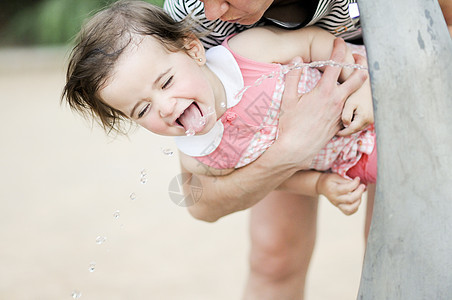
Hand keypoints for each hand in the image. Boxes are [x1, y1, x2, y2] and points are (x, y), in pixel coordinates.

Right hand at [277, 38, 367, 168]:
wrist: (297, 148)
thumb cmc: (290, 125)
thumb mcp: (288, 99)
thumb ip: (293, 76)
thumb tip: (297, 60)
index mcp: (324, 91)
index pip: (335, 64)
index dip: (338, 49)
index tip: (338, 42)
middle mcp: (337, 100)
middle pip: (358, 77)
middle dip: (360, 64)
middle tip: (356, 57)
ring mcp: (341, 112)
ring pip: (357, 93)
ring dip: (357, 81)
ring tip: (355, 74)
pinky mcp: (341, 123)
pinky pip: (351, 107)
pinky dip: (351, 99)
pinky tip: (346, 98)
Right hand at [316, 173, 365, 214]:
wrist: (321, 186)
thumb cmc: (328, 180)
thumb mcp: (335, 176)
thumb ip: (345, 180)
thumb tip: (357, 183)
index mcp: (333, 190)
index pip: (347, 188)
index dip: (355, 183)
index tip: (358, 178)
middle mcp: (335, 199)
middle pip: (350, 200)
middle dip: (359, 192)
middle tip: (363, 186)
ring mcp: (337, 205)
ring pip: (350, 208)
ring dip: (358, 201)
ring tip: (359, 194)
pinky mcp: (340, 207)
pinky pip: (349, 212)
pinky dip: (355, 208)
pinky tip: (356, 200)